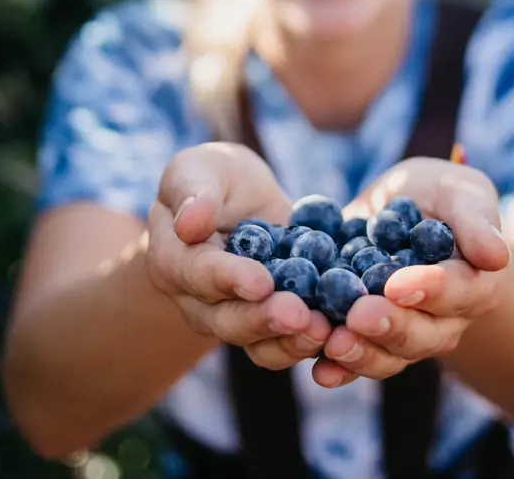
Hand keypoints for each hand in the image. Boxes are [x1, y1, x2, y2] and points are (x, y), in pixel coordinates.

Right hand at [145, 142, 332, 369]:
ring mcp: (235, 319)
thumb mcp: (200, 169)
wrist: (242, 202)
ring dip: (291, 341)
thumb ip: (193, 191)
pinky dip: (313, 343)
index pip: (198, 274)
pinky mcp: (270, 325)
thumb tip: (189, 223)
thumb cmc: (214, 179)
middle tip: (299, 315)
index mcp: (173, 261)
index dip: (229, 279)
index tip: (261, 282)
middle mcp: (198, 301)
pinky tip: (340, 332)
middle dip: (265, 319)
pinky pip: (287, 345)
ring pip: (258, 344)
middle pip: (227, 321)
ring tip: (324, 331)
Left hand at [312, 157, 511, 386]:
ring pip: (389, 357)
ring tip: (334, 344)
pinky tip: (321, 372)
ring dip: (361, 354)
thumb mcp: (458, 191)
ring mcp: (406, 336)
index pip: (458, 292)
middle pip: (422, 335)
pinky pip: (357, 364)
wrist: (394, 209)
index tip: (398, 284)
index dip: (430, 290)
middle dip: (389, 327)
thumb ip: (476, 219)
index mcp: (474, 284)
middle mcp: (444, 321)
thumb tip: (497, 256)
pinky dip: (339, 370)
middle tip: (358, 315)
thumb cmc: (436, 196)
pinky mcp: (369, 340)